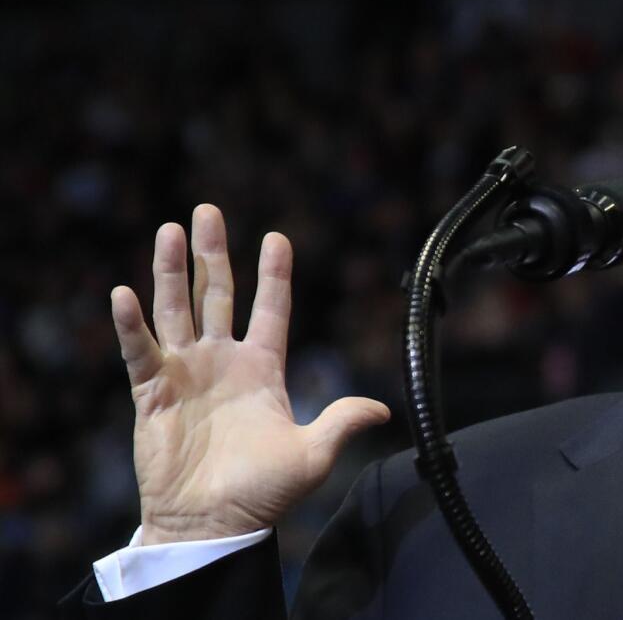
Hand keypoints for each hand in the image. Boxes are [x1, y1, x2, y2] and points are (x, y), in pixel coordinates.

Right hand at [112, 204, 389, 544]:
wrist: (212, 526)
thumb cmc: (262, 493)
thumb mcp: (313, 455)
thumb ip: (342, 422)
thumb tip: (384, 411)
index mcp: (263, 369)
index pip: (271, 309)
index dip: (274, 274)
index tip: (277, 237)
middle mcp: (222, 362)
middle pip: (217, 294)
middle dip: (213, 253)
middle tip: (207, 210)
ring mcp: (185, 374)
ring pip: (176, 310)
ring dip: (171, 271)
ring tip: (170, 230)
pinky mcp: (151, 393)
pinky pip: (139, 351)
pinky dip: (131, 324)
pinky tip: (125, 293)